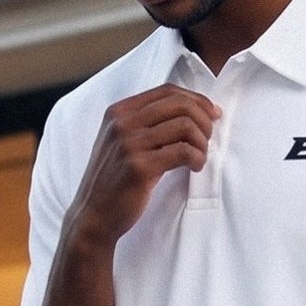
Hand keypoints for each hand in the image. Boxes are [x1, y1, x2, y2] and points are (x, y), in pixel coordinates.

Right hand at [66, 85, 218, 247]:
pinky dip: (197, 158)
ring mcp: (129, 144)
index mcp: (119, 112)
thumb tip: (191, 111)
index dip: (196, 99)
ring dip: (202, 142)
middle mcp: (122, 122)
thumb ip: (146, 124)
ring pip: (185, 126)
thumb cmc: (114, 180)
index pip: (167, 91)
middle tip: (208, 138)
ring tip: (199, 157)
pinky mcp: (139, 167)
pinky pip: (183, 151)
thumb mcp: (121, 142)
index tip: (212, 113)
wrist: (93, 215)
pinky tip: (195, 167)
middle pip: (179, 104)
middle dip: (203, 119)